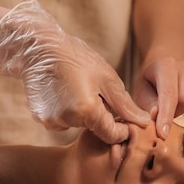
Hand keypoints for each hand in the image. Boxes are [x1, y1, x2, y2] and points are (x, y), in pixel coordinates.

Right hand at [0, 0, 150, 143]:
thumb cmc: (76, 58)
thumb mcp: (107, 78)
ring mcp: (51, 121)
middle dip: (102, 115)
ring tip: (79, 88)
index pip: (112, 136)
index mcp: (87, 111)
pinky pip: (64, 121)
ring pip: (80, 124)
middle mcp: (67, 120)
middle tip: (97, 91)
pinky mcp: (41, 119)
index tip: (123, 115)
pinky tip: (65, 92)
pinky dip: (69, 111)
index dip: (122, 128)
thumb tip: (144, 122)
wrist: (38, 48)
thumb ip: (125, 105)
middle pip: (96, 129)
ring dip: (85, 113)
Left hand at [133, 56, 183, 139]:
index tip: (162, 135)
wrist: (166, 74)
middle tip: (167, 111)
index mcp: (165, 65)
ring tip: (178, 106)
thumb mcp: (142, 94)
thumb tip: (156, 114)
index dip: (166, 116)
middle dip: (176, 112)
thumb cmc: (151, 86)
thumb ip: (148, 105)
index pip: (169, 94)